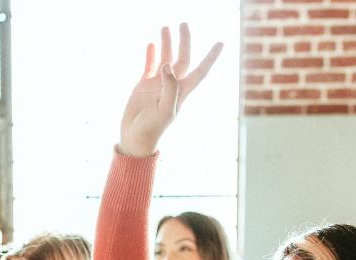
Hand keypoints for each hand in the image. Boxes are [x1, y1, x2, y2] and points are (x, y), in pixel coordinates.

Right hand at [119, 23, 222, 156]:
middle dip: (185, 42)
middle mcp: (172, 86)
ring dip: (167, 43)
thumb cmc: (151, 129)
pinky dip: (151, 54)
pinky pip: (149, 65)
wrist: (135, 138)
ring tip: (166, 27)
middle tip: (184, 24)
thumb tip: (168, 65)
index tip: (220, 43)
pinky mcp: (144, 86)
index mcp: (182, 92)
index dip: (211, 58)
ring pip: (165, 59)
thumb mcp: (164, 111)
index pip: (200, 71)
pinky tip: (152, 43)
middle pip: (182, 59)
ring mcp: (158, 85)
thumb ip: (170, 88)